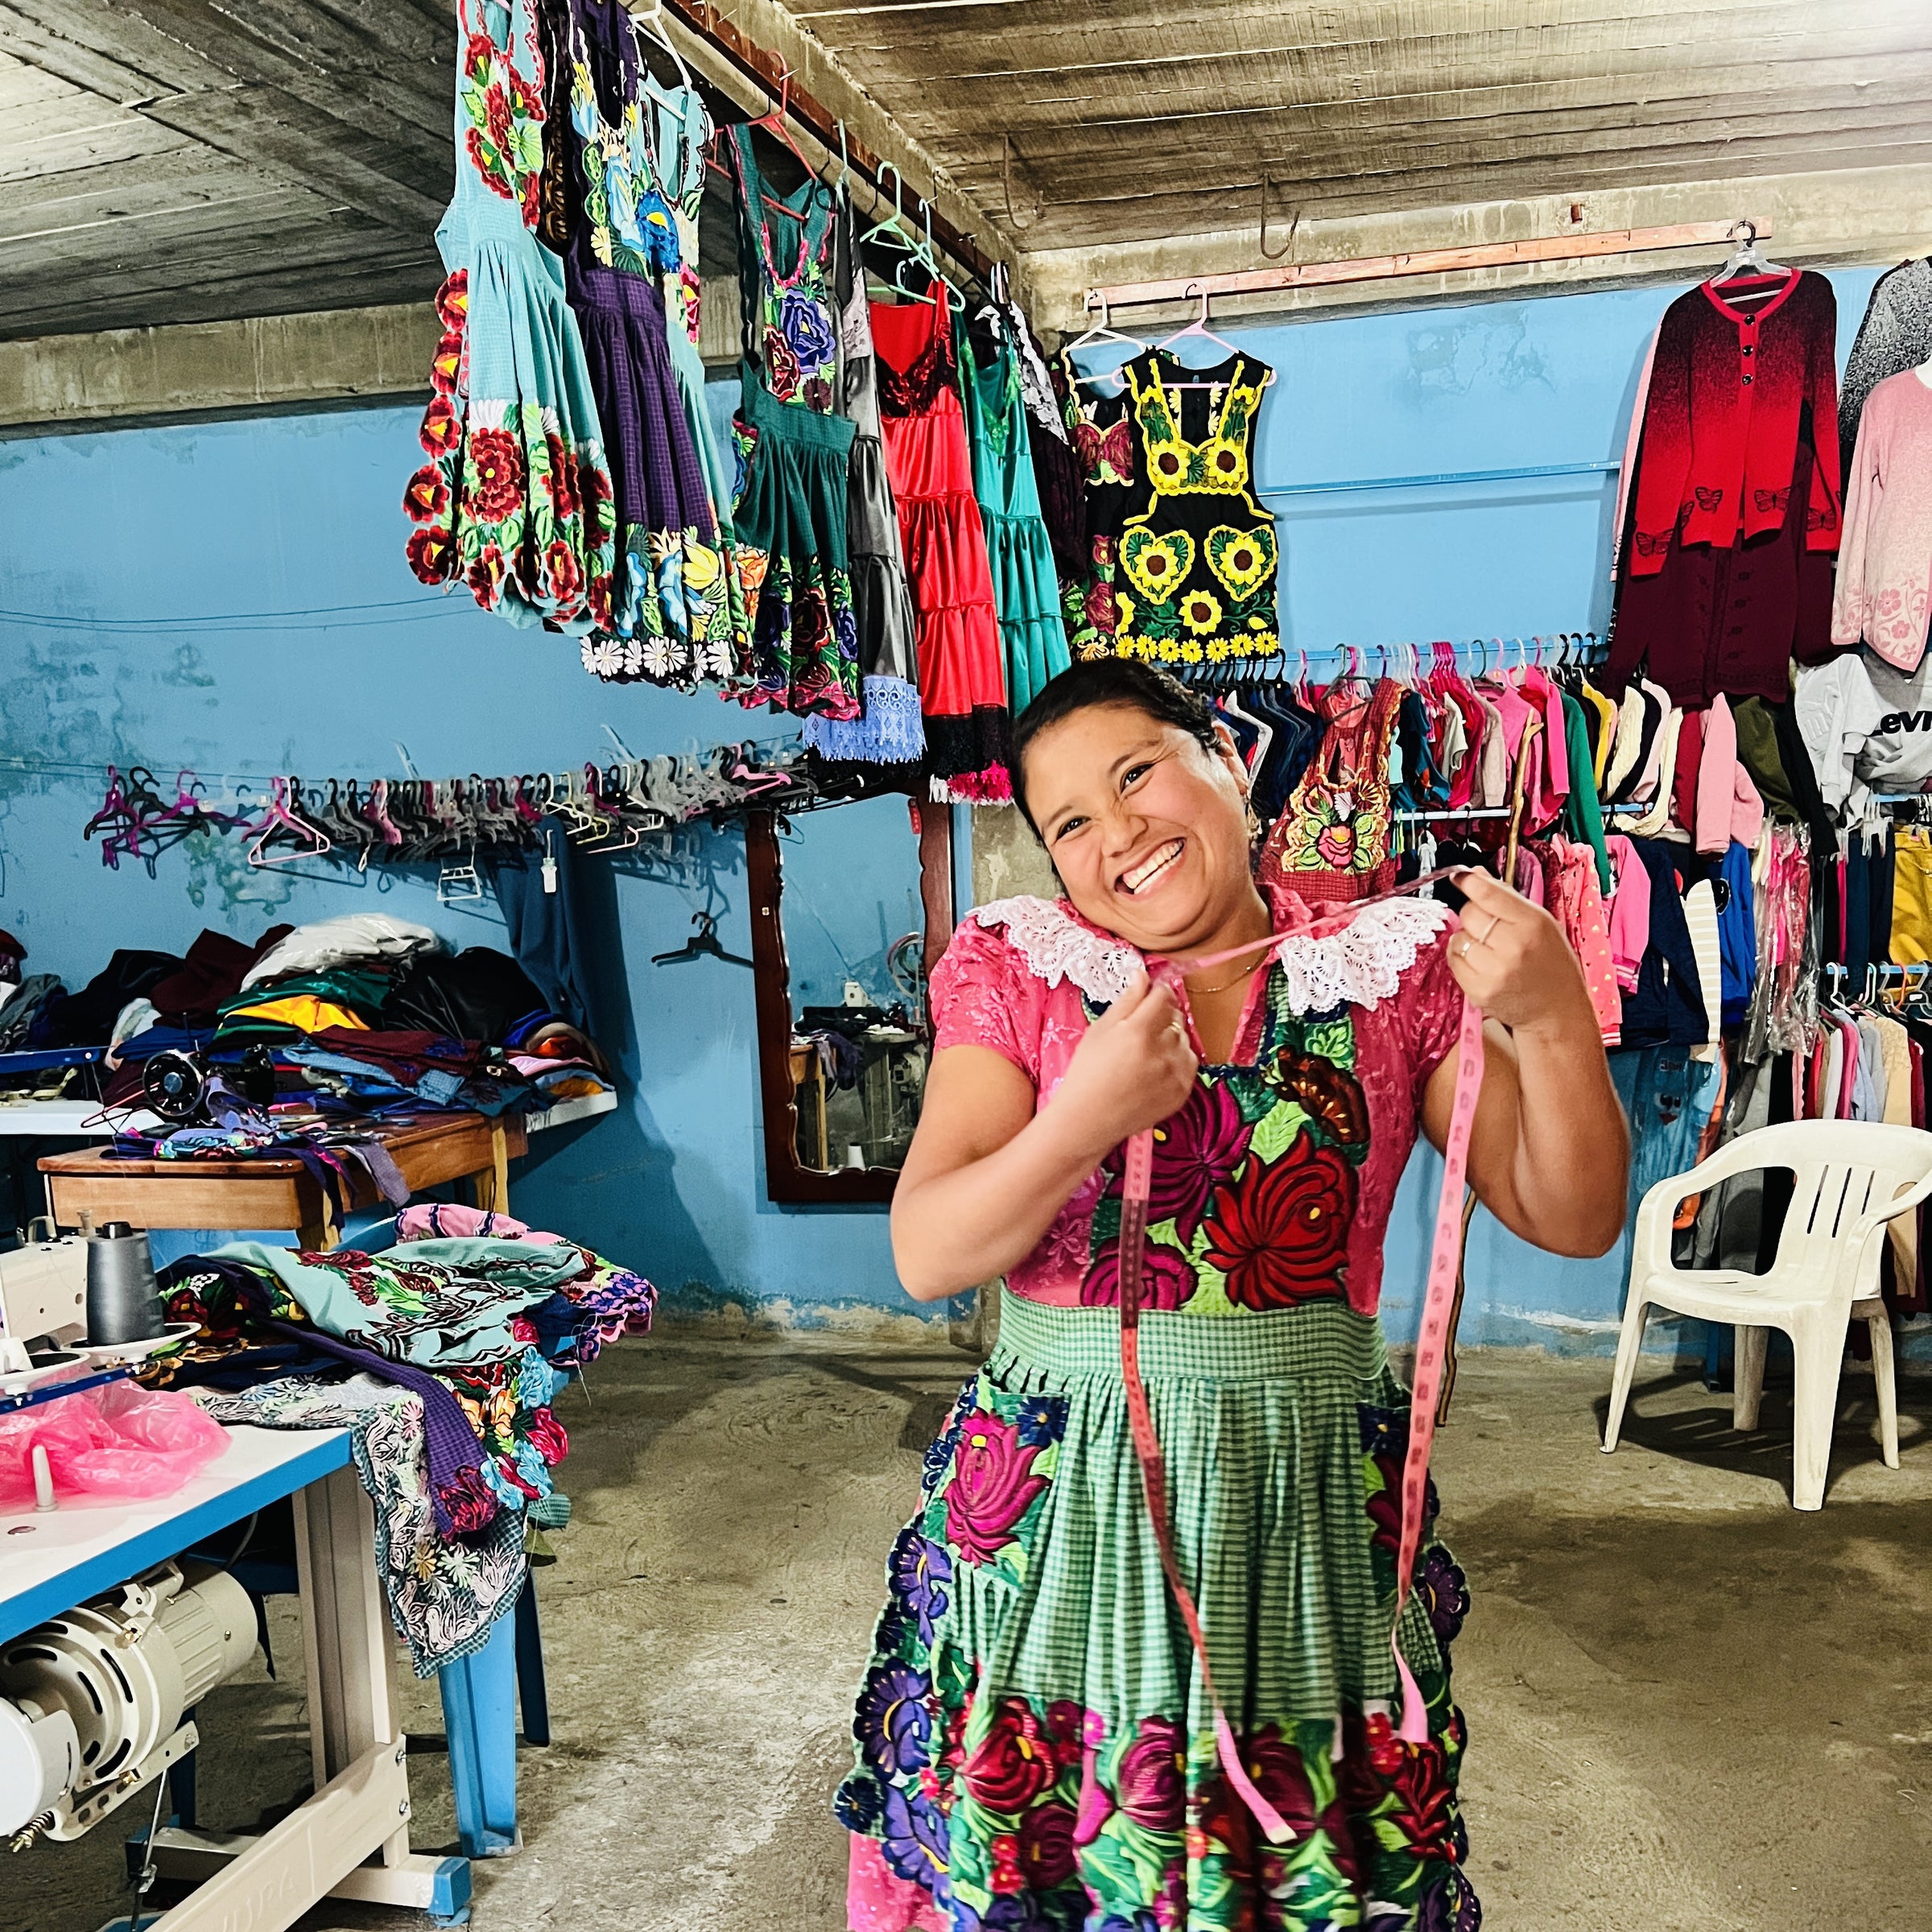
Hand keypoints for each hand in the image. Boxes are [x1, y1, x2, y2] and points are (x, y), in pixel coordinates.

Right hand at [1048, 971, 1198, 1156]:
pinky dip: (1176, 1061)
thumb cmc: (1087, 1072)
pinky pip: (1188, 1063)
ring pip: (1184, 1039)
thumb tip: (1143, 975)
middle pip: (1175, 1016)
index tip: (1149, 996)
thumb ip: (1127, 1001)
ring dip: (1170, 1039)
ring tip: (1145, 1054)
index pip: (1163, 995)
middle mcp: (1162, 1050)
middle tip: (1140, 1031)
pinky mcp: (1183, 1091)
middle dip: (1162, 1016)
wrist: (1089, 1118)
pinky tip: (1154, 1069)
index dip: (1156, 992)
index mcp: (1139, 1031)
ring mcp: (1175, 1073)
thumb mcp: (1100, 1030)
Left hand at [1444, 868, 1594, 1037]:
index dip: (1468, 881)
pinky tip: (1482, 964)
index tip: (1459, 877)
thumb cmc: (1551, 963)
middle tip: (1492, 928)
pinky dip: (1462, 959)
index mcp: (1532, 923)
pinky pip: (1453, 961)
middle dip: (1475, 915)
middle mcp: (1513, 946)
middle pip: (1468, 913)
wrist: (1556, 1010)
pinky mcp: (1478, 991)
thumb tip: (1474, 874)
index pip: (1487, 893)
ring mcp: (1494, 971)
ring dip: (1468, 939)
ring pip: (1458, 937)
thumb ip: (1506, 897)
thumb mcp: (1540, 923)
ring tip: (1490, 950)